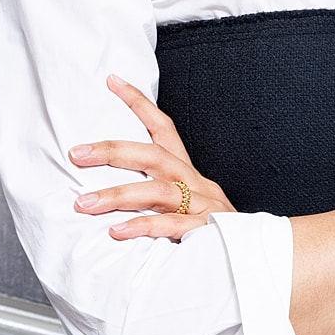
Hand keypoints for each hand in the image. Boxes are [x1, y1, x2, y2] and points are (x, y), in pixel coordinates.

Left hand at [69, 76, 229, 242]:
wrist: (258, 254)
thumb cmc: (211, 232)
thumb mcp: (185, 207)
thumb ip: (154, 198)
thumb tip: (105, 190)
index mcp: (188, 172)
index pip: (163, 128)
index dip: (138, 103)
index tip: (111, 80)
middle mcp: (196, 183)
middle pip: (154, 155)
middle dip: (113, 151)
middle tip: (76, 153)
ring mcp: (203, 206)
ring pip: (158, 192)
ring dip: (117, 196)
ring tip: (84, 203)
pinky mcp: (207, 231)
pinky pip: (173, 226)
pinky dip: (144, 227)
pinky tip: (116, 232)